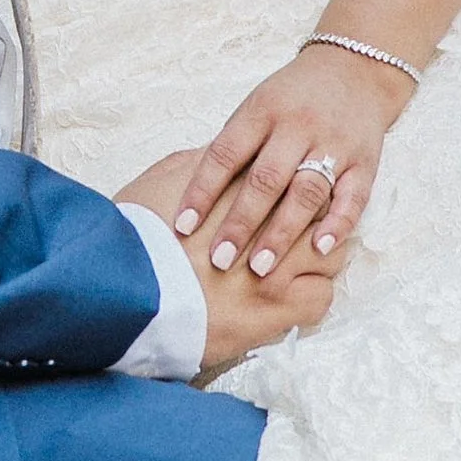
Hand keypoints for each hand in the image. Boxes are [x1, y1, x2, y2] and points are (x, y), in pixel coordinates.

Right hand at [118, 150, 340, 378]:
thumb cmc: (139, 233)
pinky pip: (321, 297)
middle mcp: (271, 222)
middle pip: (319, 208)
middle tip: (313, 222)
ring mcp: (280, 266)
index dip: (299, 179)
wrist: (130, 289)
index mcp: (246, 186)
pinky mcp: (282, 308)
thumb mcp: (164, 179)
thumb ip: (201, 162)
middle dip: (321, 214)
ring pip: (330, 253)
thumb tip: (222, 153)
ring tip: (311, 262)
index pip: (293, 174)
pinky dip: (316, 294)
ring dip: (323, 255)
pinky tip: (300, 296)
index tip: (296, 187)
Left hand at [169, 49, 410, 283]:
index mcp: (263, 110)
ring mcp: (334, 144)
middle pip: (266, 179)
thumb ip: (234, 144)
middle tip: (219, 260)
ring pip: (306, 192)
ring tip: (261, 267)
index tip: (182, 227)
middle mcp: (297, 126)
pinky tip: (319, 248)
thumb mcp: (257, 104)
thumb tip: (193, 194)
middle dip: (240, 222)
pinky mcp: (364, 162)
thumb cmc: (293, 95)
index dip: (202, 191)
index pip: (226, 154)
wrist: (355, 68)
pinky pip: (353, 197)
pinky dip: (337, 224)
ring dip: (282, 232)